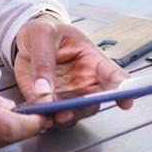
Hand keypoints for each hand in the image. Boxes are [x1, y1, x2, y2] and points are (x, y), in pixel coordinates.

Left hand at [13, 15, 127, 127]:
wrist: (26, 40)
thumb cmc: (43, 31)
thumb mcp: (41, 34)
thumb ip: (43, 60)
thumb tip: (44, 90)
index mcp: (92, 60)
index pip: (114, 76)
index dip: (123, 90)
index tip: (125, 101)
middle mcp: (85, 81)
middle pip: (95, 101)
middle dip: (85, 108)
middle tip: (72, 108)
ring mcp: (69, 95)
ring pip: (75, 113)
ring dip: (65, 117)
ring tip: (53, 115)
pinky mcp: (51, 104)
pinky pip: (53, 117)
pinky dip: (47, 120)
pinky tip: (39, 116)